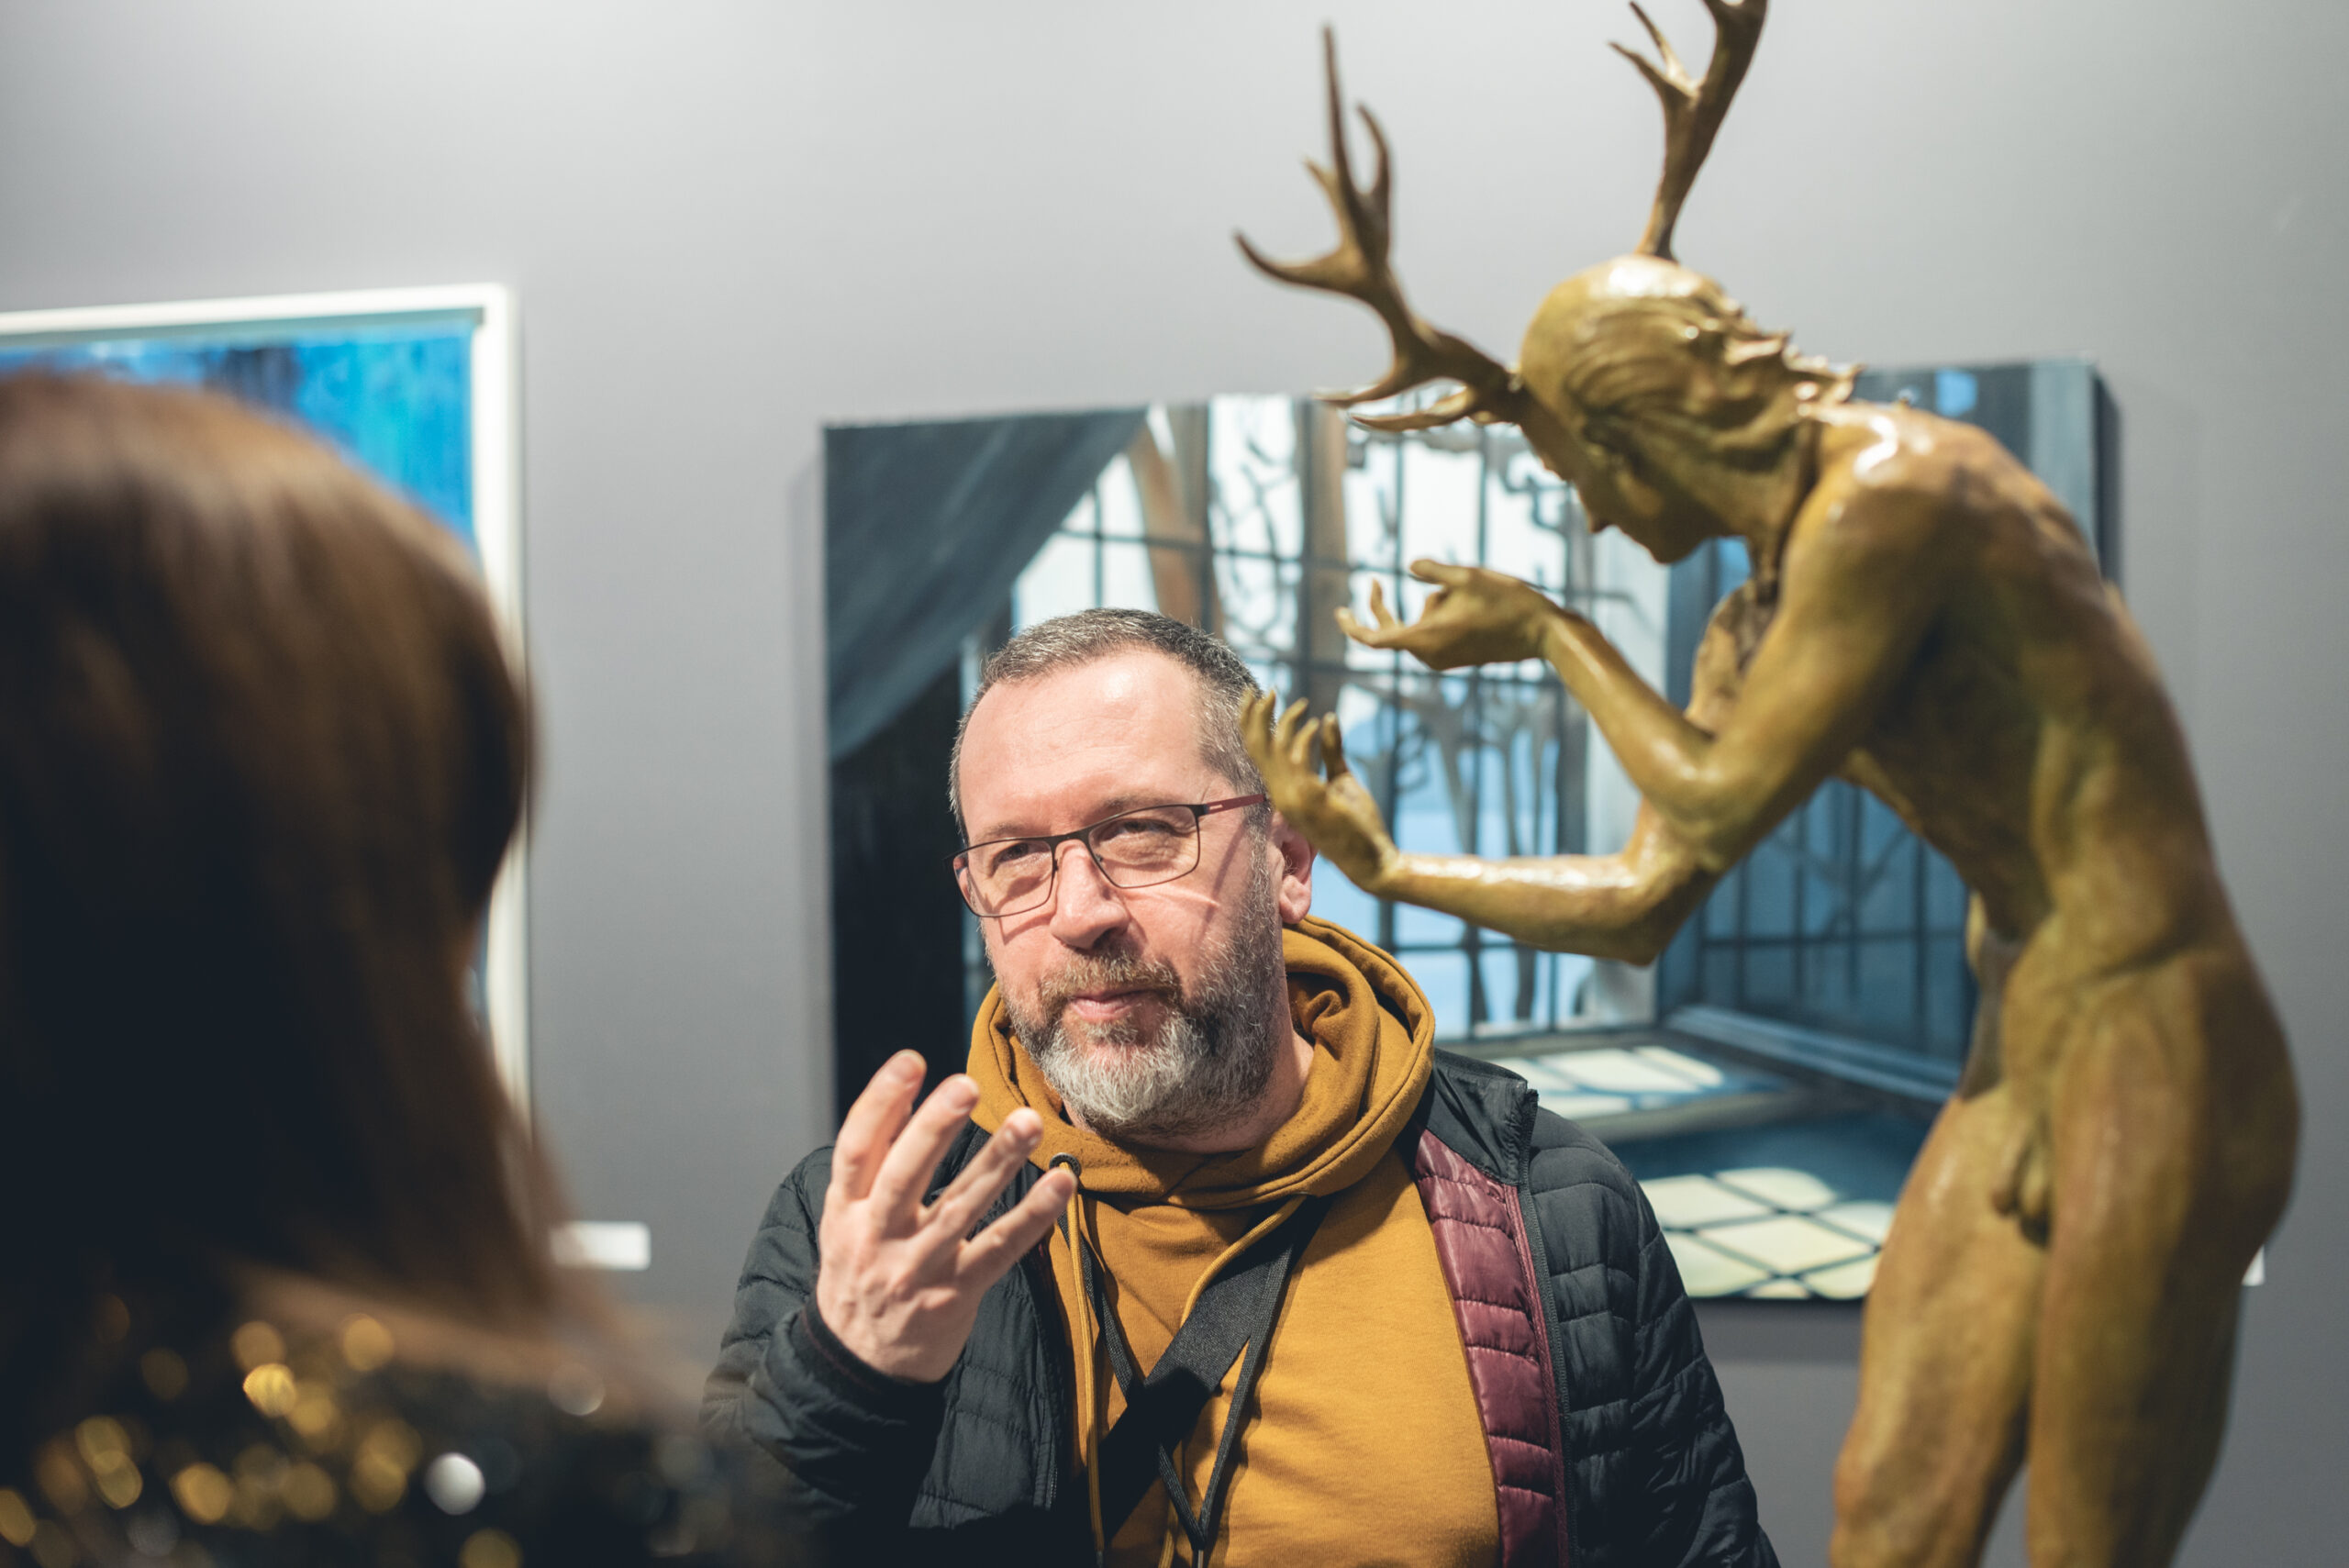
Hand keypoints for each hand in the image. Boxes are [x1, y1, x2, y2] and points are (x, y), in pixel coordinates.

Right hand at [815, 1052, 1074, 1381]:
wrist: (860, 1366)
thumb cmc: (859, 1274)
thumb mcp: (843, 1222)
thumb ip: (870, 1167)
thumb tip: (902, 1093)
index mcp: (844, 1213)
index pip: (856, 1150)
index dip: (881, 1104)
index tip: (912, 1061)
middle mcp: (876, 1240)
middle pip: (903, 1178)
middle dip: (933, 1130)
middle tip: (966, 1085)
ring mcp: (918, 1271)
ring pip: (959, 1210)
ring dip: (996, 1163)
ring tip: (1028, 1122)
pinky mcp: (956, 1296)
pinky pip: (1000, 1251)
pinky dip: (1032, 1217)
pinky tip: (1060, 1183)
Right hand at [1242, 692, 1398, 893]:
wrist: (1370, 858)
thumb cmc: (1356, 823)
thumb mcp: (1342, 779)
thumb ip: (1331, 751)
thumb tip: (1327, 720)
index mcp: (1284, 791)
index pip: (1257, 752)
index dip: (1252, 723)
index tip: (1261, 696)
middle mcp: (1282, 795)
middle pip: (1256, 748)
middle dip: (1257, 716)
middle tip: (1268, 689)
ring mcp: (1293, 798)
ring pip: (1274, 751)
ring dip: (1286, 723)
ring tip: (1303, 704)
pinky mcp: (1311, 799)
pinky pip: (1297, 761)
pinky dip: (1304, 738)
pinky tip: (1316, 724)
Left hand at [1337, 560, 1567, 669]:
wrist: (1542, 632)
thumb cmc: (1506, 601)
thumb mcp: (1467, 575)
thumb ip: (1432, 571)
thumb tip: (1408, 568)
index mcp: (1427, 639)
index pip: (1375, 640)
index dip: (1353, 626)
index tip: (1339, 612)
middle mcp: (1430, 656)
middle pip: (1392, 631)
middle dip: (1384, 606)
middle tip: (1375, 580)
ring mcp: (1443, 661)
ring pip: (1417, 628)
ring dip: (1427, 606)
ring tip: (1462, 593)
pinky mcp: (1455, 659)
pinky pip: (1432, 635)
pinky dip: (1438, 614)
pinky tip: (1468, 603)